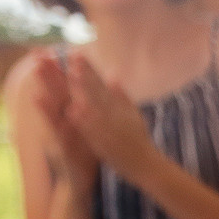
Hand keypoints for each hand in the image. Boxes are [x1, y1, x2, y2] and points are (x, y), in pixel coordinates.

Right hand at [32, 52, 97, 193]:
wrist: (79, 182)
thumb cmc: (83, 154)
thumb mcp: (86, 129)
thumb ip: (85, 108)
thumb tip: (86, 89)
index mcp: (73, 116)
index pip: (66, 88)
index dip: (60, 69)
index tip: (52, 48)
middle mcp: (63, 123)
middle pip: (54, 95)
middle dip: (46, 76)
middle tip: (36, 55)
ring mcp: (60, 137)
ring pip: (52, 114)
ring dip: (45, 98)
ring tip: (36, 78)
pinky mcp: (62, 152)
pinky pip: (58, 138)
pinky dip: (55, 126)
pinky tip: (48, 115)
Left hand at [60, 51, 159, 182]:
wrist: (148, 166)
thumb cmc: (139, 141)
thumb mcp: (133, 114)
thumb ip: (121, 94)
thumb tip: (113, 73)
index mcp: (118, 106)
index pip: (101, 83)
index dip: (89, 67)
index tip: (76, 52)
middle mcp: (115, 114)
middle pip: (96, 91)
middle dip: (83, 73)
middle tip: (71, 57)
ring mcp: (111, 129)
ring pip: (94, 107)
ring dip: (82, 92)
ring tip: (70, 76)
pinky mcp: (106, 144)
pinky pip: (92, 130)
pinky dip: (82, 120)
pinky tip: (71, 112)